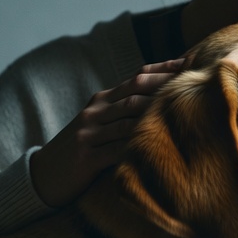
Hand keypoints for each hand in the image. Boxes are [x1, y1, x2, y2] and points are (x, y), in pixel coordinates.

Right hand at [30, 59, 184, 207]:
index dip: (163, 69)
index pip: (137, 77)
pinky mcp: (86, 157)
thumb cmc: (83, 149)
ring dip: (156, 116)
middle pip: (135, 93)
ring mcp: (89, 133)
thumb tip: (163, 100)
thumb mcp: (101, 123)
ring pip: (128, 120)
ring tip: (185, 113)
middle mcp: (95, 111)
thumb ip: (125, 111)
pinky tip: (160, 148)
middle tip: (195, 84)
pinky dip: (138, 148)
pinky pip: (117, 150)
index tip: (191, 62)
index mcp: (102, 100)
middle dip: (166, 87)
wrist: (43, 175)